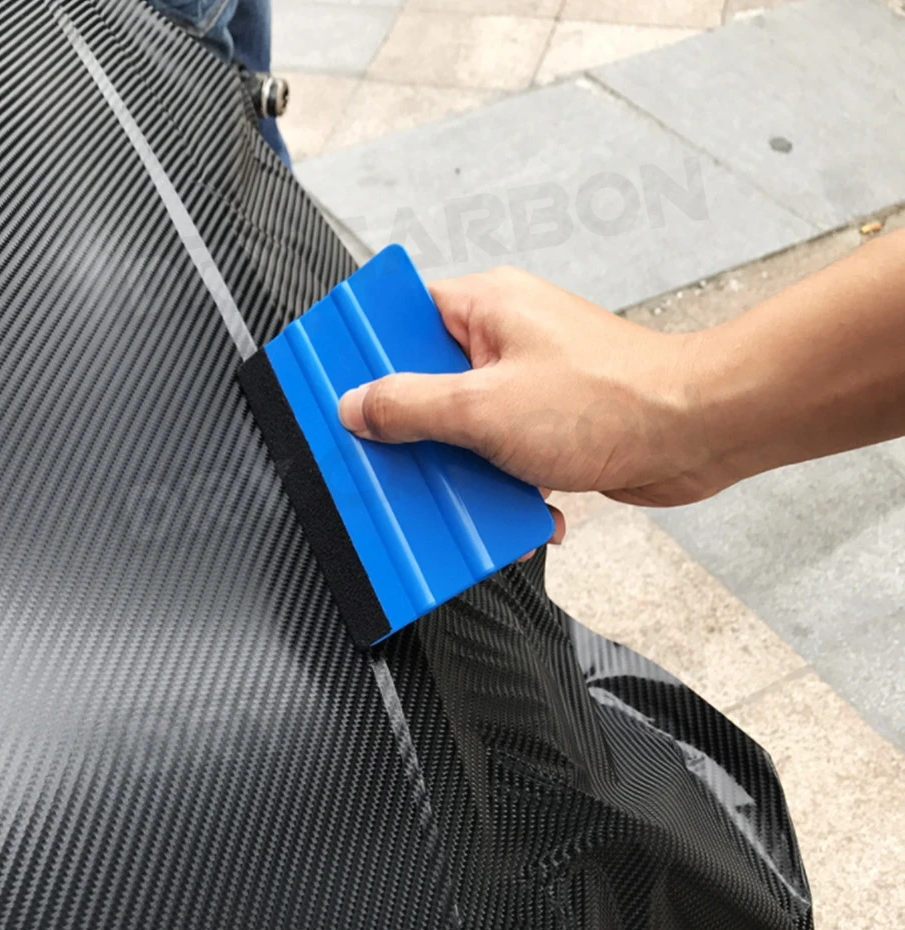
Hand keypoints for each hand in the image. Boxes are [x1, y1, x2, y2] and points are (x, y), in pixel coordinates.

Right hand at [338, 267, 731, 507]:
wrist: (697, 433)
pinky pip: (502, 456)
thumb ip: (411, 406)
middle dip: (416, 434)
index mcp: (483, 308)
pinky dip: (504, 488)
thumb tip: (358, 405)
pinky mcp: (549, 424)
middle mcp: (504, 340)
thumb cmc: (611, 400)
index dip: (367, 356)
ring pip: (463, 429)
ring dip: (464, 472)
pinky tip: (519, 512)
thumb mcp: (484, 407)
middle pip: (426, 385)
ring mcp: (528, 384)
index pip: (400, 319)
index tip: (340, 392)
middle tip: (399, 463)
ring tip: (468, 498)